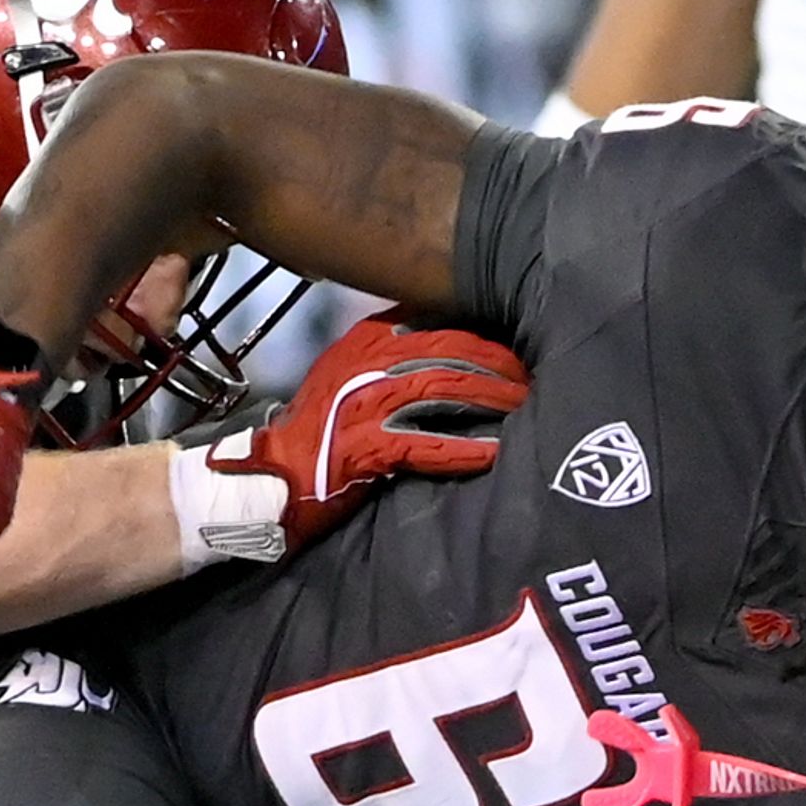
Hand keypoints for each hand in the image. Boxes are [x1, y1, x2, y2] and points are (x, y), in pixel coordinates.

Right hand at [208, 315, 526, 551]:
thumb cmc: (320, 430)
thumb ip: (393, 360)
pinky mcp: (365, 446)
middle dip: (496, 368)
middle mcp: (367, 364)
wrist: (273, 474)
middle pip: (448, 355)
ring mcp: (365, 403)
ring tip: (524, 408)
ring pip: (443, 392)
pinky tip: (491, 453)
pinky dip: (462, 449)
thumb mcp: (352, 377)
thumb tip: (447, 356)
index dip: (482, 344)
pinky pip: (425, 443)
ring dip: (489, 401)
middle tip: (531, 381)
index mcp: (367, 342)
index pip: (438, 330)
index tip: (514, 355)